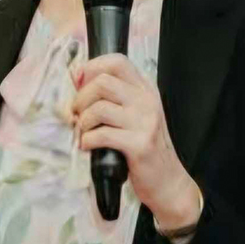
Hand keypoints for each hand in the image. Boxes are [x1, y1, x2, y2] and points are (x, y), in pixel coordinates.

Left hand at [72, 53, 200, 229]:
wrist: (168, 182)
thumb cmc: (143, 148)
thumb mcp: (133, 115)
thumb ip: (111, 96)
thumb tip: (77, 76)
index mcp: (145, 89)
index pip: (117, 61)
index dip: (92, 67)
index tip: (78, 82)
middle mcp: (147, 101)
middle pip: (103, 82)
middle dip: (81, 98)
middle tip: (77, 115)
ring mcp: (145, 122)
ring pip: (99, 108)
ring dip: (82, 122)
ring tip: (83, 132)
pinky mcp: (140, 144)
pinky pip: (102, 135)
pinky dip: (87, 141)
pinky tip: (87, 146)